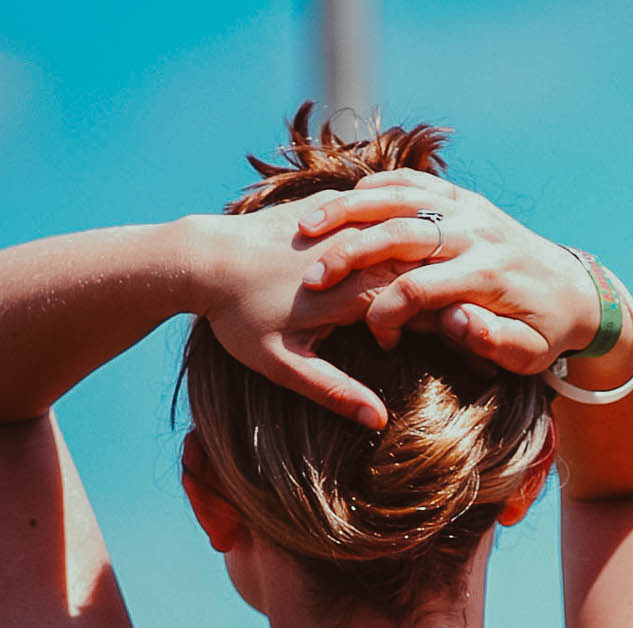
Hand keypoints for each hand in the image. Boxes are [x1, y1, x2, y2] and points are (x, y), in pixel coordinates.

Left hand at [192, 198, 415, 428]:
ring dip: (411, 254)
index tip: (404, 343)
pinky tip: (387, 245)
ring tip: (403, 282)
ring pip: (399, 232)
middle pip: (414, 264)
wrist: (204, 257)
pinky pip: (373, 210)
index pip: (415, 302)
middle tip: (422, 312)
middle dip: (426, 286)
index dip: (428, 321)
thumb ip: (334, 390)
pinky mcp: (326, 202)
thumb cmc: (240, 317)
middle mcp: (351, 248)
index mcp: (349, 292)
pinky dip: (386, 228)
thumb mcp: (284, 365)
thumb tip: (379, 421)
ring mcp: (340, 219)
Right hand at [295, 171, 599, 373]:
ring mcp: (467, 207)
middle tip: (313, 280)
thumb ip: (490, 341)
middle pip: (399, 234)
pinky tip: (341, 203)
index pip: (421, 288)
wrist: (575, 291)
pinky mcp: (461, 196)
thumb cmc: (546, 333)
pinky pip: (411, 180)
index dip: (388, 313)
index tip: (374, 336)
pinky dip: (375, 187)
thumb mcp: (528, 354)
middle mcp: (474, 232)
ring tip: (309, 229)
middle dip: (351, 255)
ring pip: (398, 197)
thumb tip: (452, 322)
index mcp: (487, 275)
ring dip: (349, 211)